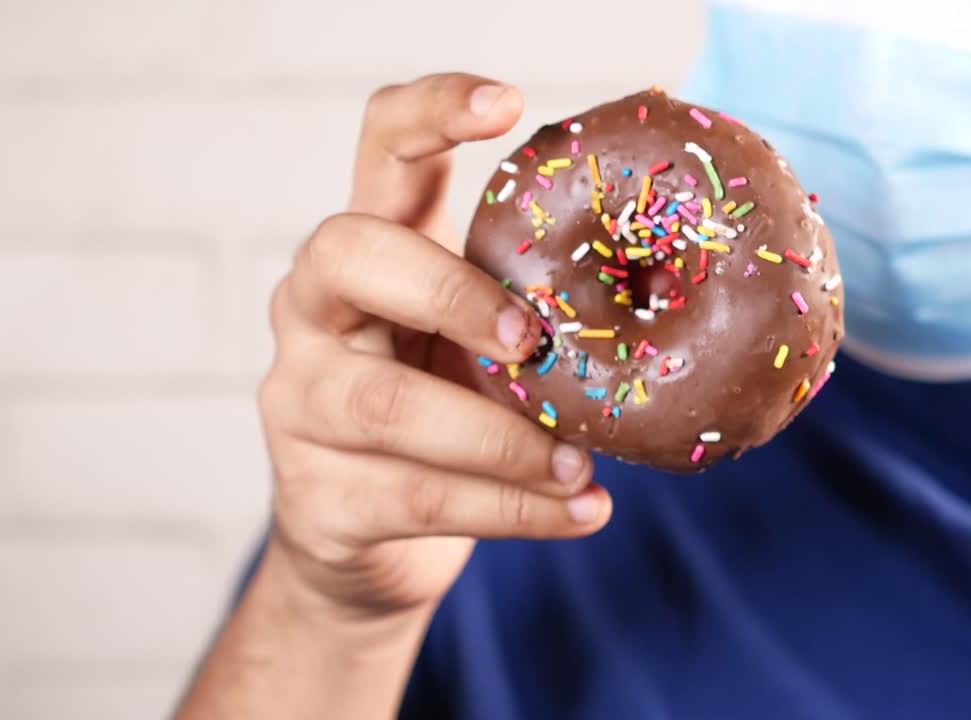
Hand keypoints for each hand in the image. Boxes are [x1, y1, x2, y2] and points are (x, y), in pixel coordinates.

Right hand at [257, 74, 612, 624]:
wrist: (366, 545)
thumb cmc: (445, 422)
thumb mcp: (480, 352)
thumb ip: (531, 315)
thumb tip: (671, 296)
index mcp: (368, 255)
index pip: (378, 148)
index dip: (432, 110)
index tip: (509, 104)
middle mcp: (313, 310)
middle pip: (349, 252)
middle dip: (451, 290)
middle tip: (531, 340)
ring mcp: (299, 402)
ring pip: (389, 404)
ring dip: (503, 439)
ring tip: (583, 467)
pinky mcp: (316, 496)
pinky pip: (421, 499)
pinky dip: (515, 510)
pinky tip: (581, 512)